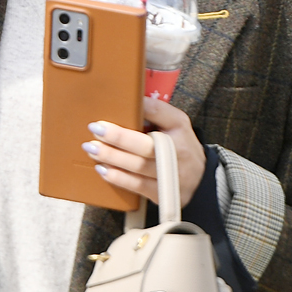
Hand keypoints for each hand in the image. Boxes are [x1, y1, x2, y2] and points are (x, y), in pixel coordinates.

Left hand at [82, 98, 205, 206]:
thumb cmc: (182, 144)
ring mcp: (168, 176)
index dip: (137, 111)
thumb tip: (132, 99)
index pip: (158, 116)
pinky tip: (102, 168)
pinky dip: (117, 177)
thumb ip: (156, 110)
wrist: (200, 179)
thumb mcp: (176, 122)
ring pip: (137, 167)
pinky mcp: (160, 193)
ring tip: (91, 148)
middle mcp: (175, 154)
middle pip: (144, 147)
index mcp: (178, 130)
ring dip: (111, 158)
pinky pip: (136, 186)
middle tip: (94, 130)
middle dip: (117, 138)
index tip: (114, 108)